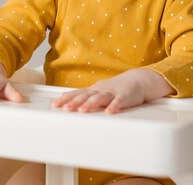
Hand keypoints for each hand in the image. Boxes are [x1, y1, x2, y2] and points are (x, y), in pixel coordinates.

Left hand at [52, 68, 173, 113]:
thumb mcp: (97, 91)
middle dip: (75, 102)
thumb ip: (83, 96)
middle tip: (65, 108)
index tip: (55, 105)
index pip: (77, 94)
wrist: (137, 80)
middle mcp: (101, 90)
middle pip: (86, 96)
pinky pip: (119, 102)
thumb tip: (64, 98)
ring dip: (91, 104)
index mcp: (93, 90)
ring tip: (82, 110)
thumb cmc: (115, 88)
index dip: (66, 99)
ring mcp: (112, 93)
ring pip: (100, 98)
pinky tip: (109, 112)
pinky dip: (114, 106)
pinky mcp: (125, 97)